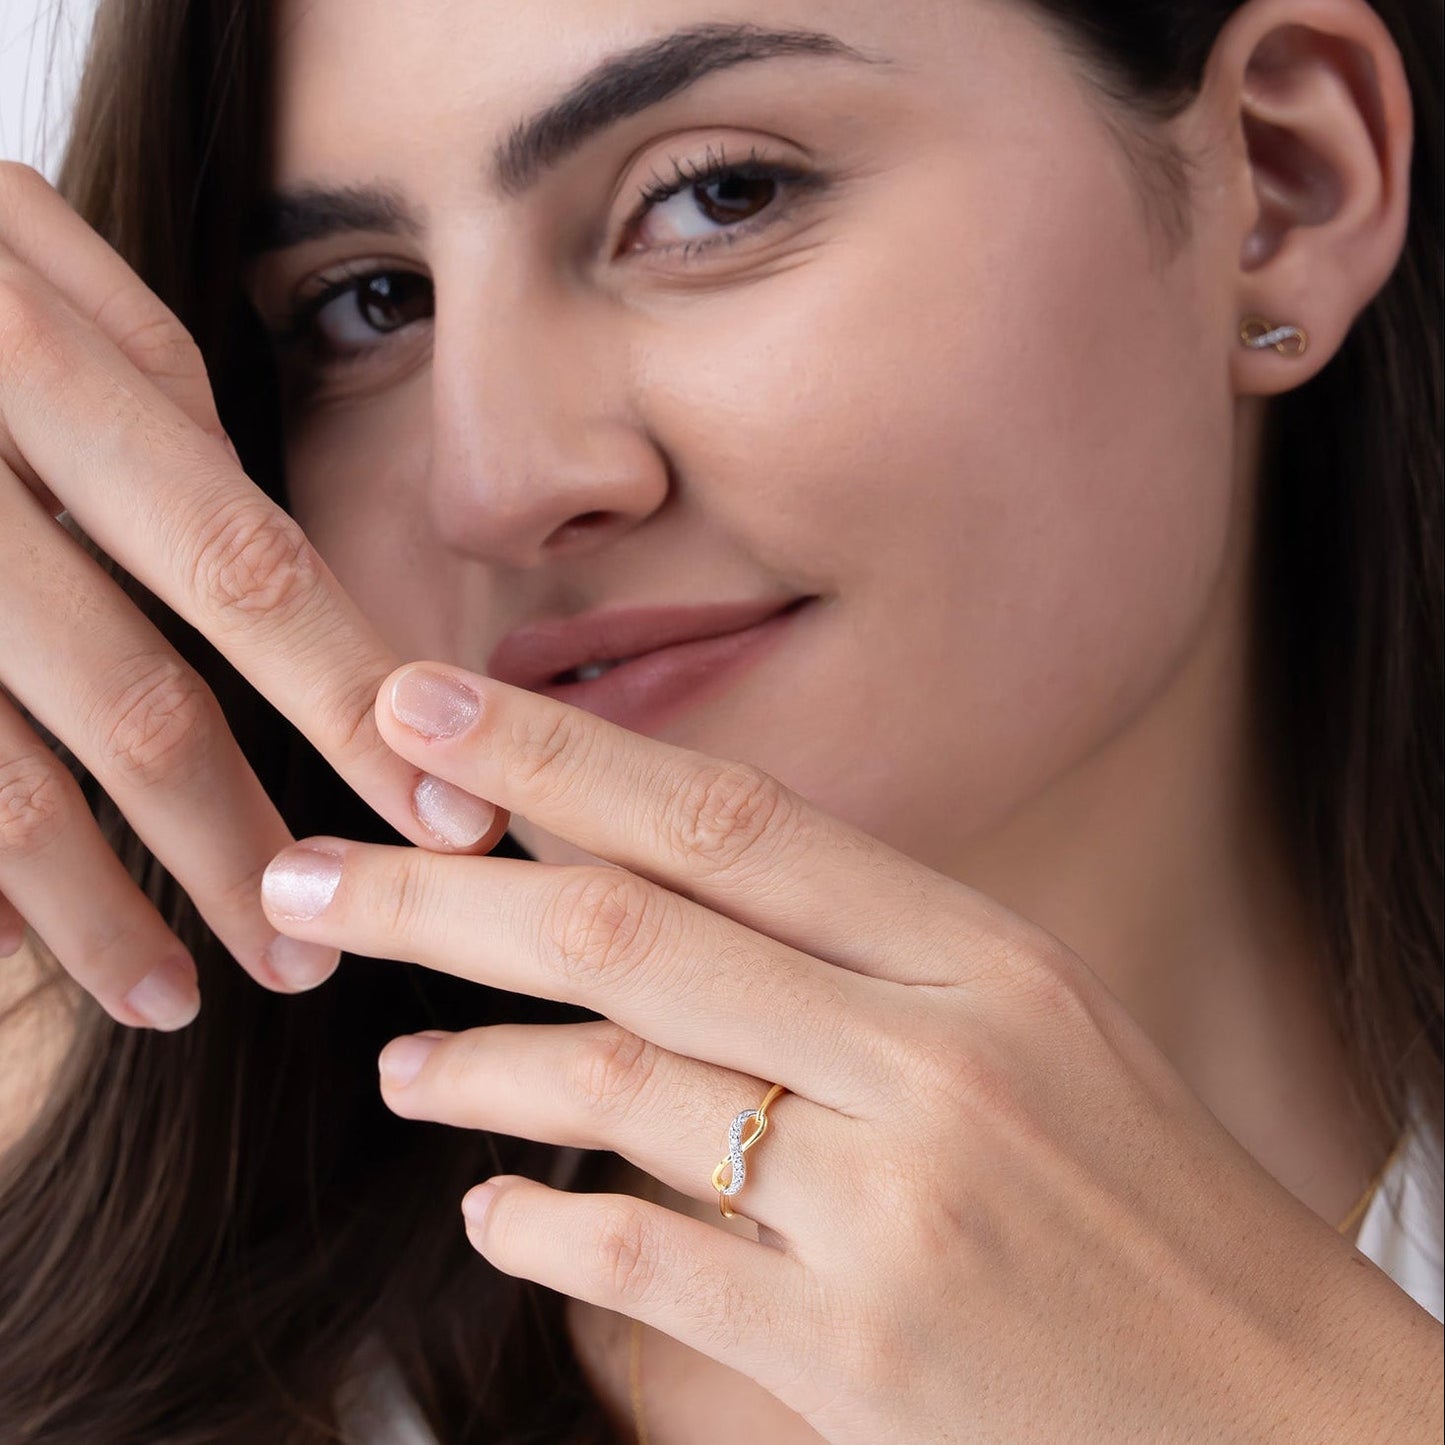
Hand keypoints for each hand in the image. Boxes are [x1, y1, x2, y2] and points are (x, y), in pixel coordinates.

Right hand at [0, 164, 500, 1028]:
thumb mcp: (24, 261)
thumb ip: (150, 388)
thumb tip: (267, 544)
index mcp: (35, 356)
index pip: (243, 566)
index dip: (352, 707)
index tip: (454, 821)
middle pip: (132, 704)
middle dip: (240, 846)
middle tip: (320, 961)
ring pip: (7, 785)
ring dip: (105, 911)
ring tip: (184, 998)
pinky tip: (31, 955)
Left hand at [261, 663, 1439, 1441]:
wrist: (1273, 1402)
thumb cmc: (1136, 1190)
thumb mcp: (1024, 1022)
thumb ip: (854, 957)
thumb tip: (657, 896)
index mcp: (974, 952)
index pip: (726, 818)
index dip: (555, 756)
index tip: (418, 706)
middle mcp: (928, 1055)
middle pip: (629, 934)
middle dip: (440, 895)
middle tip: (310, 875)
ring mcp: (891, 1205)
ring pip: (617, 1090)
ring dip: (475, 1068)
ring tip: (394, 1060)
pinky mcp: (859, 1353)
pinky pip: (644, 1259)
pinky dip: (538, 1224)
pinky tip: (487, 1210)